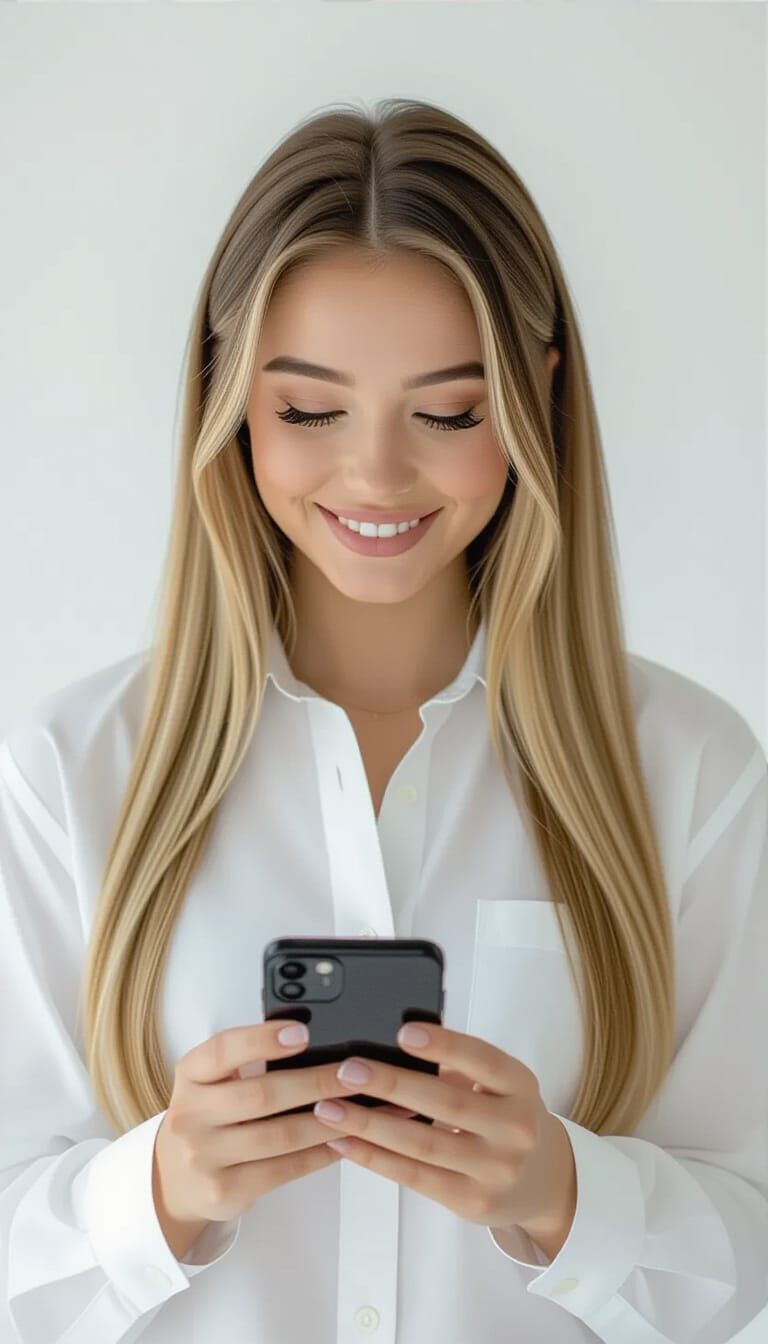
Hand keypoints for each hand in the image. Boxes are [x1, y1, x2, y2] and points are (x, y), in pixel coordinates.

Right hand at [153, 1021, 419, 1230]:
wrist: (173, 1179)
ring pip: (280, 1136)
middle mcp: (191, 1115)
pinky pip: (285, 1169)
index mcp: (191, 1075)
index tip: (303, 1031)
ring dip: (329, 1120)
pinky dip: (321, 1153)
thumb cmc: (208, 1117)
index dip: (262, 1039)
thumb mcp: (211, 1081)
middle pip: (261, 1095)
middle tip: (354, 1072)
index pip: (223, 1050)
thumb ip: (246, 1060)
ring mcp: (205, 1157)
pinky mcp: (225, 1191)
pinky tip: (346, 1139)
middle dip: (315, 1082)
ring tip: (363, 1107)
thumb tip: (311, 1038)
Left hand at [312, 1022, 577, 1250]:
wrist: (544, 1181)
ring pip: (424, 1145)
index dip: (445, 1045)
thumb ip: (460, 1065)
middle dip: (393, 1084)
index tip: (405, 1032)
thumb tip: (397, 1046)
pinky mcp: (471, 1201)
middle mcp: (514, 1129)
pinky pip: (414, 1177)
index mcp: (520, 1087)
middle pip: (448, 1103)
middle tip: (348, 1070)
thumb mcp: (501, 1084)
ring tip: (330, 1107)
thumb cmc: (506, 1117)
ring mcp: (494, 1170)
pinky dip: (375, 1158)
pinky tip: (345, 1141)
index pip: (484, 1060)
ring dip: (370, 1124)